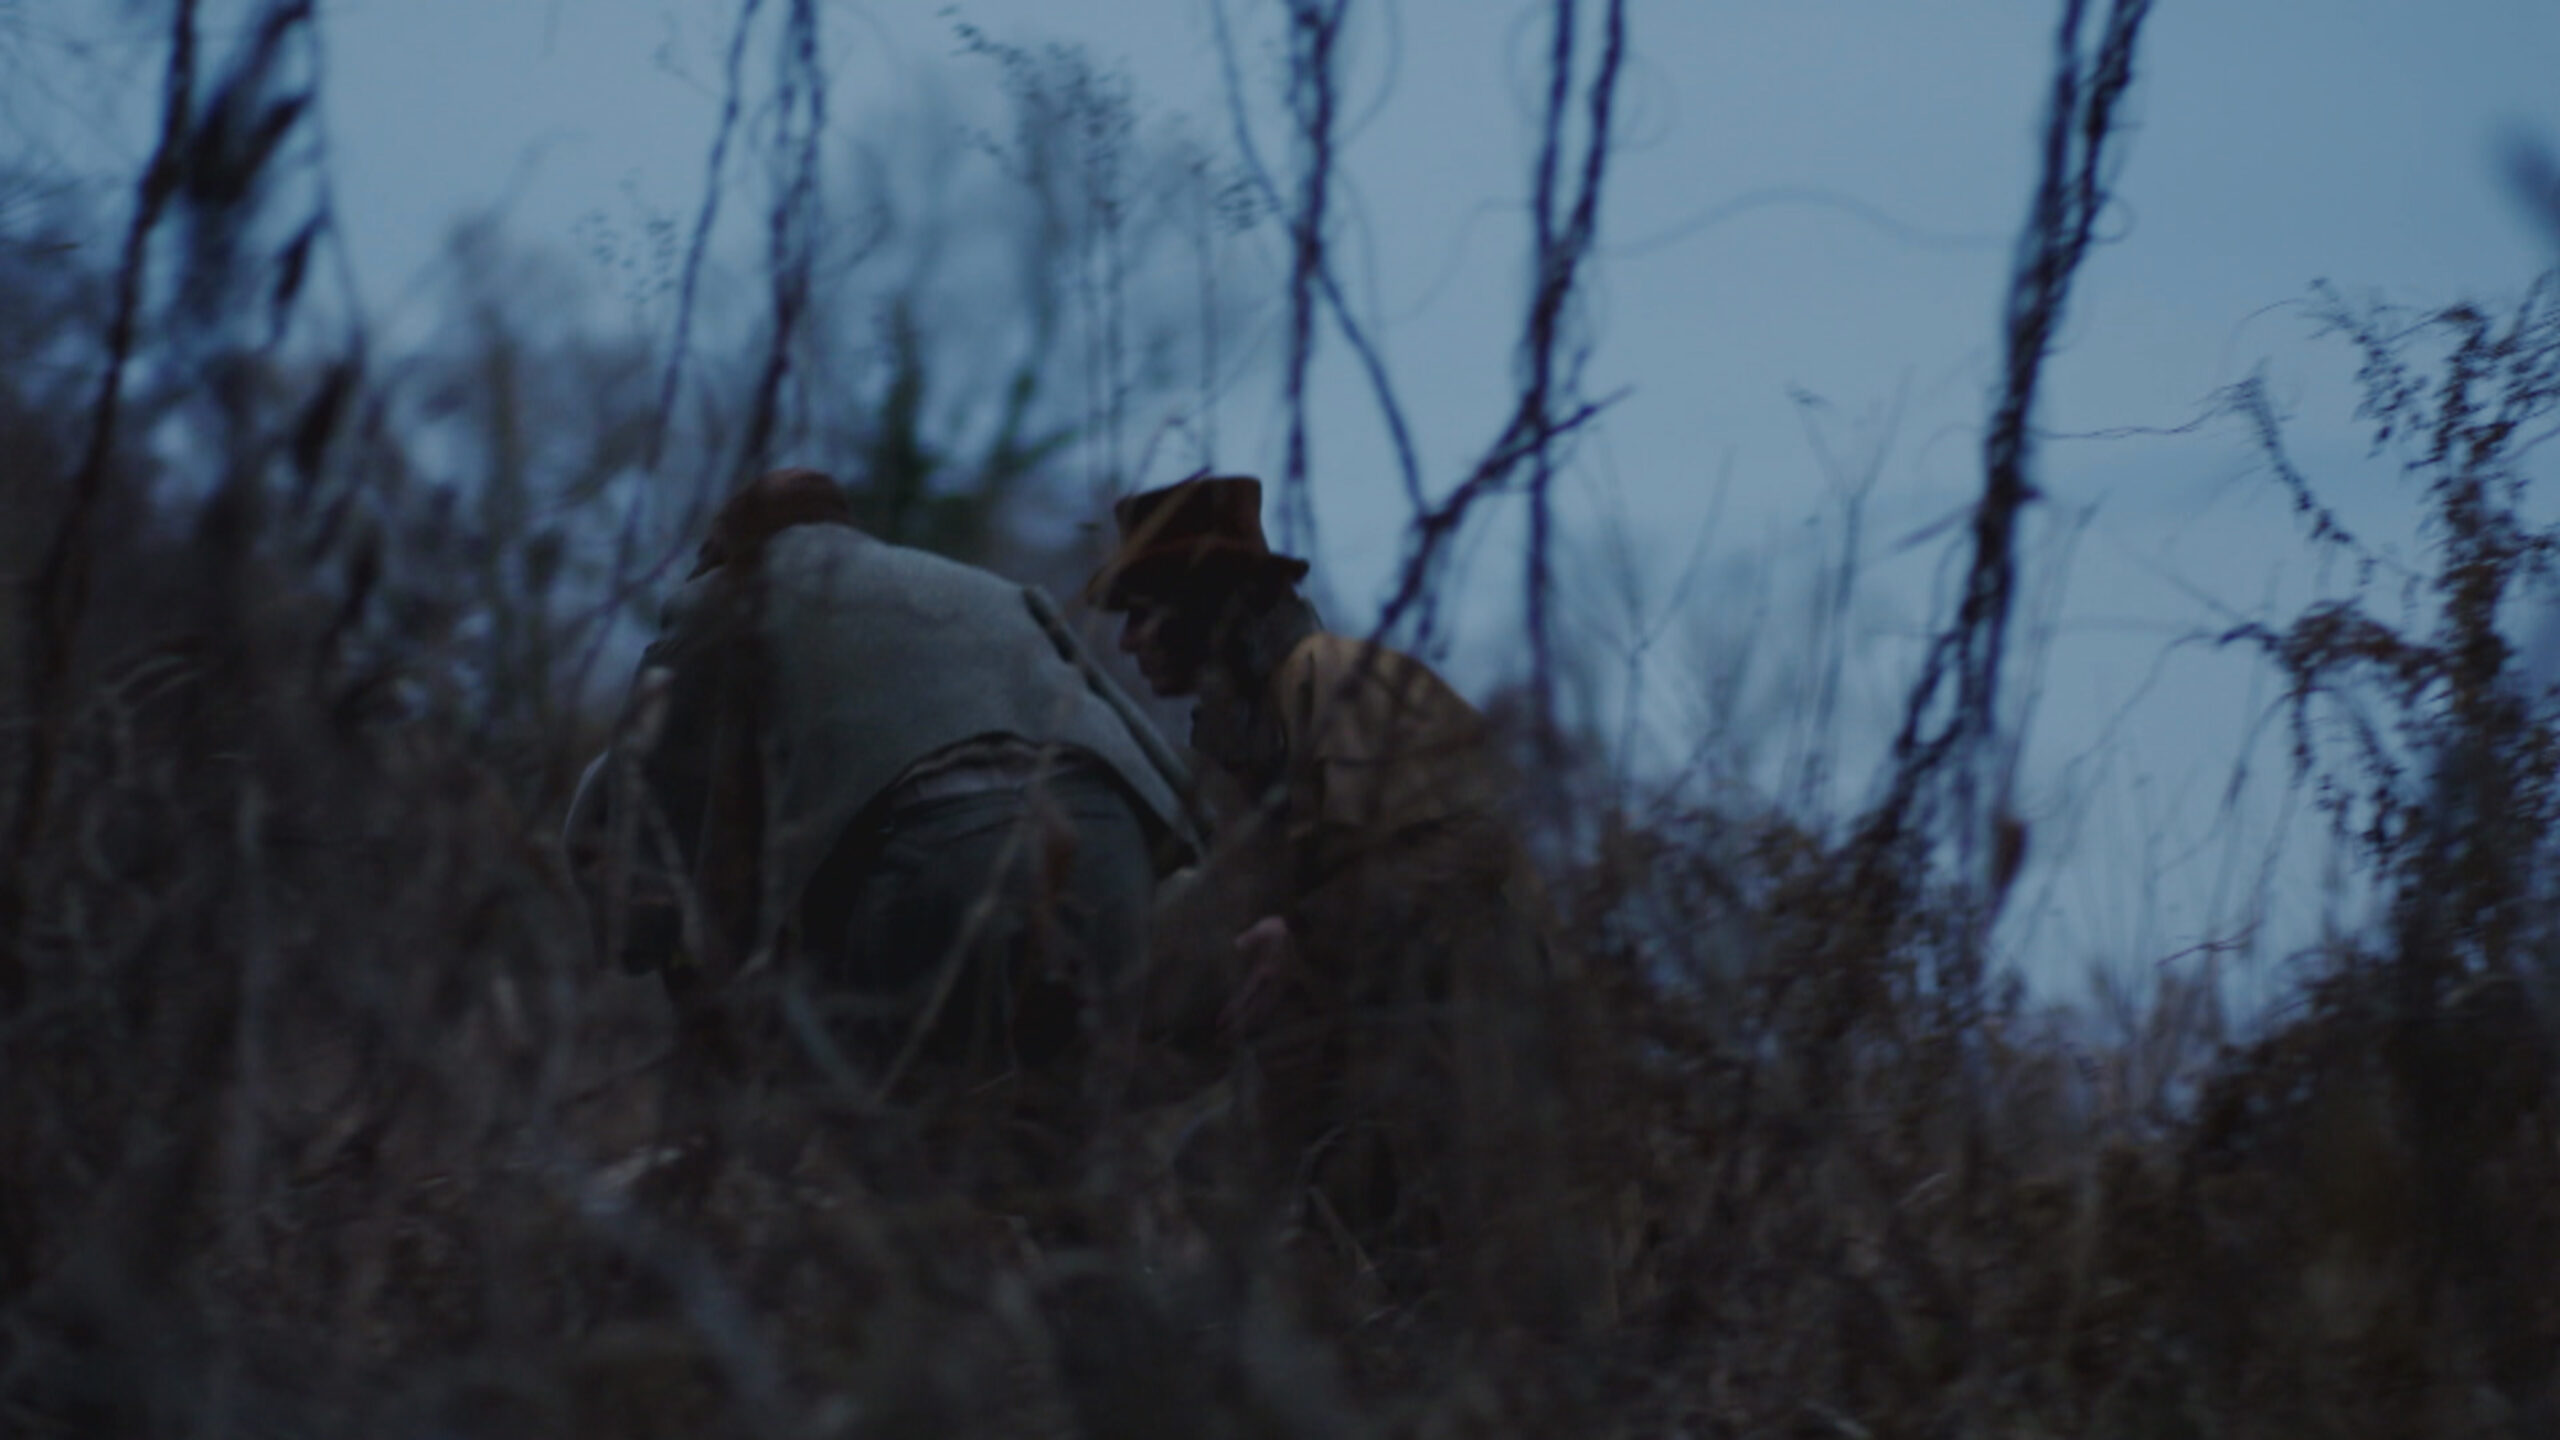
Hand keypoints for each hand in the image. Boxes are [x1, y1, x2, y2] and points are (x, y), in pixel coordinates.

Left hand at [1219, 915, 1301, 1038]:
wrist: (1293, 933)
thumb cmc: (1276, 930)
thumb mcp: (1267, 927)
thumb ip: (1252, 936)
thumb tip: (1236, 944)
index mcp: (1269, 972)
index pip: (1250, 995)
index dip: (1235, 1010)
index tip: (1220, 1023)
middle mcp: (1272, 985)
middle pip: (1254, 1011)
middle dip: (1238, 1028)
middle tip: (1220, 1042)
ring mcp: (1273, 988)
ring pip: (1258, 1013)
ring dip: (1243, 1027)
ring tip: (1226, 1039)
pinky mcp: (1271, 988)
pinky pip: (1259, 1007)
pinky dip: (1247, 1017)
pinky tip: (1234, 1024)